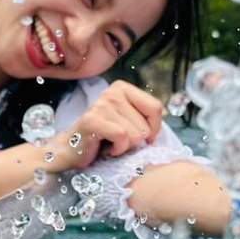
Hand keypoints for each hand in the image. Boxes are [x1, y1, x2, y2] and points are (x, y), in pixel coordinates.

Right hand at [44, 80, 163, 171]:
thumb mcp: (130, 121)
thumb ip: (146, 116)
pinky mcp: (92, 120)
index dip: (154, 129)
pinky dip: (117, 150)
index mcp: (123, 88)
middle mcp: (112, 92)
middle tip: (117, 140)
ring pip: (135, 135)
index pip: (156, 108)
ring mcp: (102, 105)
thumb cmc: (105, 138)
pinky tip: (106, 148)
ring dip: (125, 147)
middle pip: (145, 126)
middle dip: (135, 141)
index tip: (142, 137)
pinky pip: (122, 138)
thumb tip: (166, 115)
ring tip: (110, 143)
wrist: (72, 150)